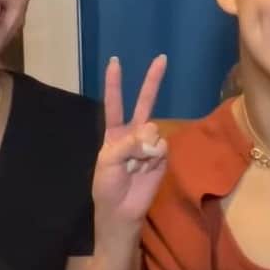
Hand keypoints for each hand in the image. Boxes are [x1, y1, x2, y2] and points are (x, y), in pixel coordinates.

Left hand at [92, 55, 168, 232]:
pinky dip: (153, 156)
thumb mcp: (107, 161)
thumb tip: (152, 136)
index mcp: (114, 133)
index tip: (115, 61)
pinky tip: (146, 169)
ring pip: (153, 129)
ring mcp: (149, 144)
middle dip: (153, 80)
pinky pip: (161, 146)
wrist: (122, 211)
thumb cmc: (107, 186)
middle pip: (144, 102)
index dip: (114, 83)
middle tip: (162, 58)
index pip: (114, 103)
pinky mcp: (162, 156)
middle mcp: (133, 133)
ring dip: (143, 147)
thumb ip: (127, 143)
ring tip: (135, 167)